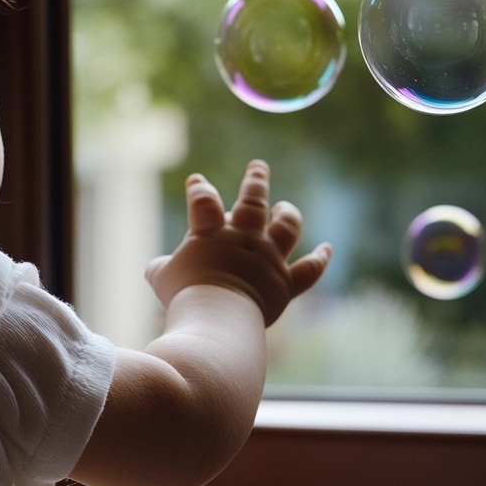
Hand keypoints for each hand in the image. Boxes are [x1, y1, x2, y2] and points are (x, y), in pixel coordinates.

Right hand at [145, 160, 331, 325]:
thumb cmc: (183, 296)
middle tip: (258, 167)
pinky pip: (308, 270)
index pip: (204, 202)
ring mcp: (268, 259)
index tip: (197, 181)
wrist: (216, 318)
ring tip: (285, 207)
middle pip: (253, 201)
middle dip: (256, 181)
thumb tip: (158, 269)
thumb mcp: (160, 278)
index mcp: (211, 233)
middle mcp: (244, 239)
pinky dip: (319, 258)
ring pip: (286, 227)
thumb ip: (161, 268)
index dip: (200, 190)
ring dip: (288, 214)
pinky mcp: (285, 284)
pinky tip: (327, 249)